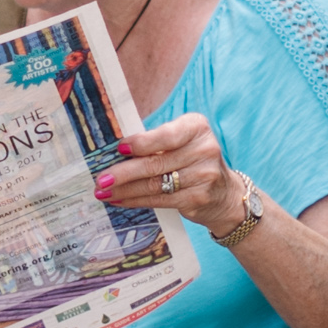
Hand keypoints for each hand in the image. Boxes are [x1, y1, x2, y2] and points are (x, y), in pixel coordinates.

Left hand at [92, 111, 243, 236]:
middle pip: (156, 163)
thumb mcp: (182, 142)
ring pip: (155, 185)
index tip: (120, 149)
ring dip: (125, 190)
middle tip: (101, 179)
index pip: (166, 135)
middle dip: (124, 172)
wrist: (225, 194)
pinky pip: (160, 200)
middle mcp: (205, 149)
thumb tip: (116, 151)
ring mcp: (204, 176)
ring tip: (103, 192)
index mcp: (197, 127)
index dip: (142, 143)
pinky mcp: (198, 198)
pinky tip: (120, 200)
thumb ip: (156, 141)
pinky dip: (136, 201)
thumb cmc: (193, 160)